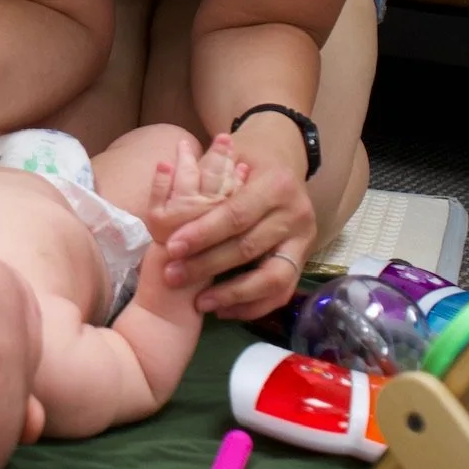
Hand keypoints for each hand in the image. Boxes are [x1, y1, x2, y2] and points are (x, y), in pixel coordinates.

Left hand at [160, 120, 315, 320]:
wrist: (283, 164)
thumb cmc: (245, 162)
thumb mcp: (228, 157)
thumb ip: (204, 175)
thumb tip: (164, 184)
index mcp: (276, 184)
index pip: (236, 214)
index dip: (203, 233)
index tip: (172, 247)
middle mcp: (296, 213)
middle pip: (250, 247)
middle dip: (208, 265)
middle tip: (173, 277)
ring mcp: (304, 240)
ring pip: (273, 277)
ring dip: (233, 295)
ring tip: (200, 302)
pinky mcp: (304, 261)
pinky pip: (282, 292)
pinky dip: (253, 306)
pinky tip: (223, 310)